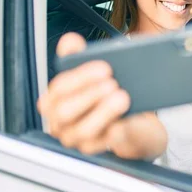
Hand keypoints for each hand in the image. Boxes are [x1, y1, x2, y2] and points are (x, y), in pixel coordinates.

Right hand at [37, 33, 166, 158]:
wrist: (136, 124)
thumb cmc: (109, 96)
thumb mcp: (95, 75)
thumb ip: (79, 56)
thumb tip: (69, 40)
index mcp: (56, 102)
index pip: (57, 90)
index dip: (80, 77)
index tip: (104, 67)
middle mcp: (63, 124)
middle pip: (65, 112)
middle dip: (90, 94)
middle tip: (112, 83)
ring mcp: (81, 140)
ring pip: (84, 130)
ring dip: (103, 111)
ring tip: (122, 97)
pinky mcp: (103, 150)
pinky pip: (106, 144)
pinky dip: (116, 130)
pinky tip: (126, 120)